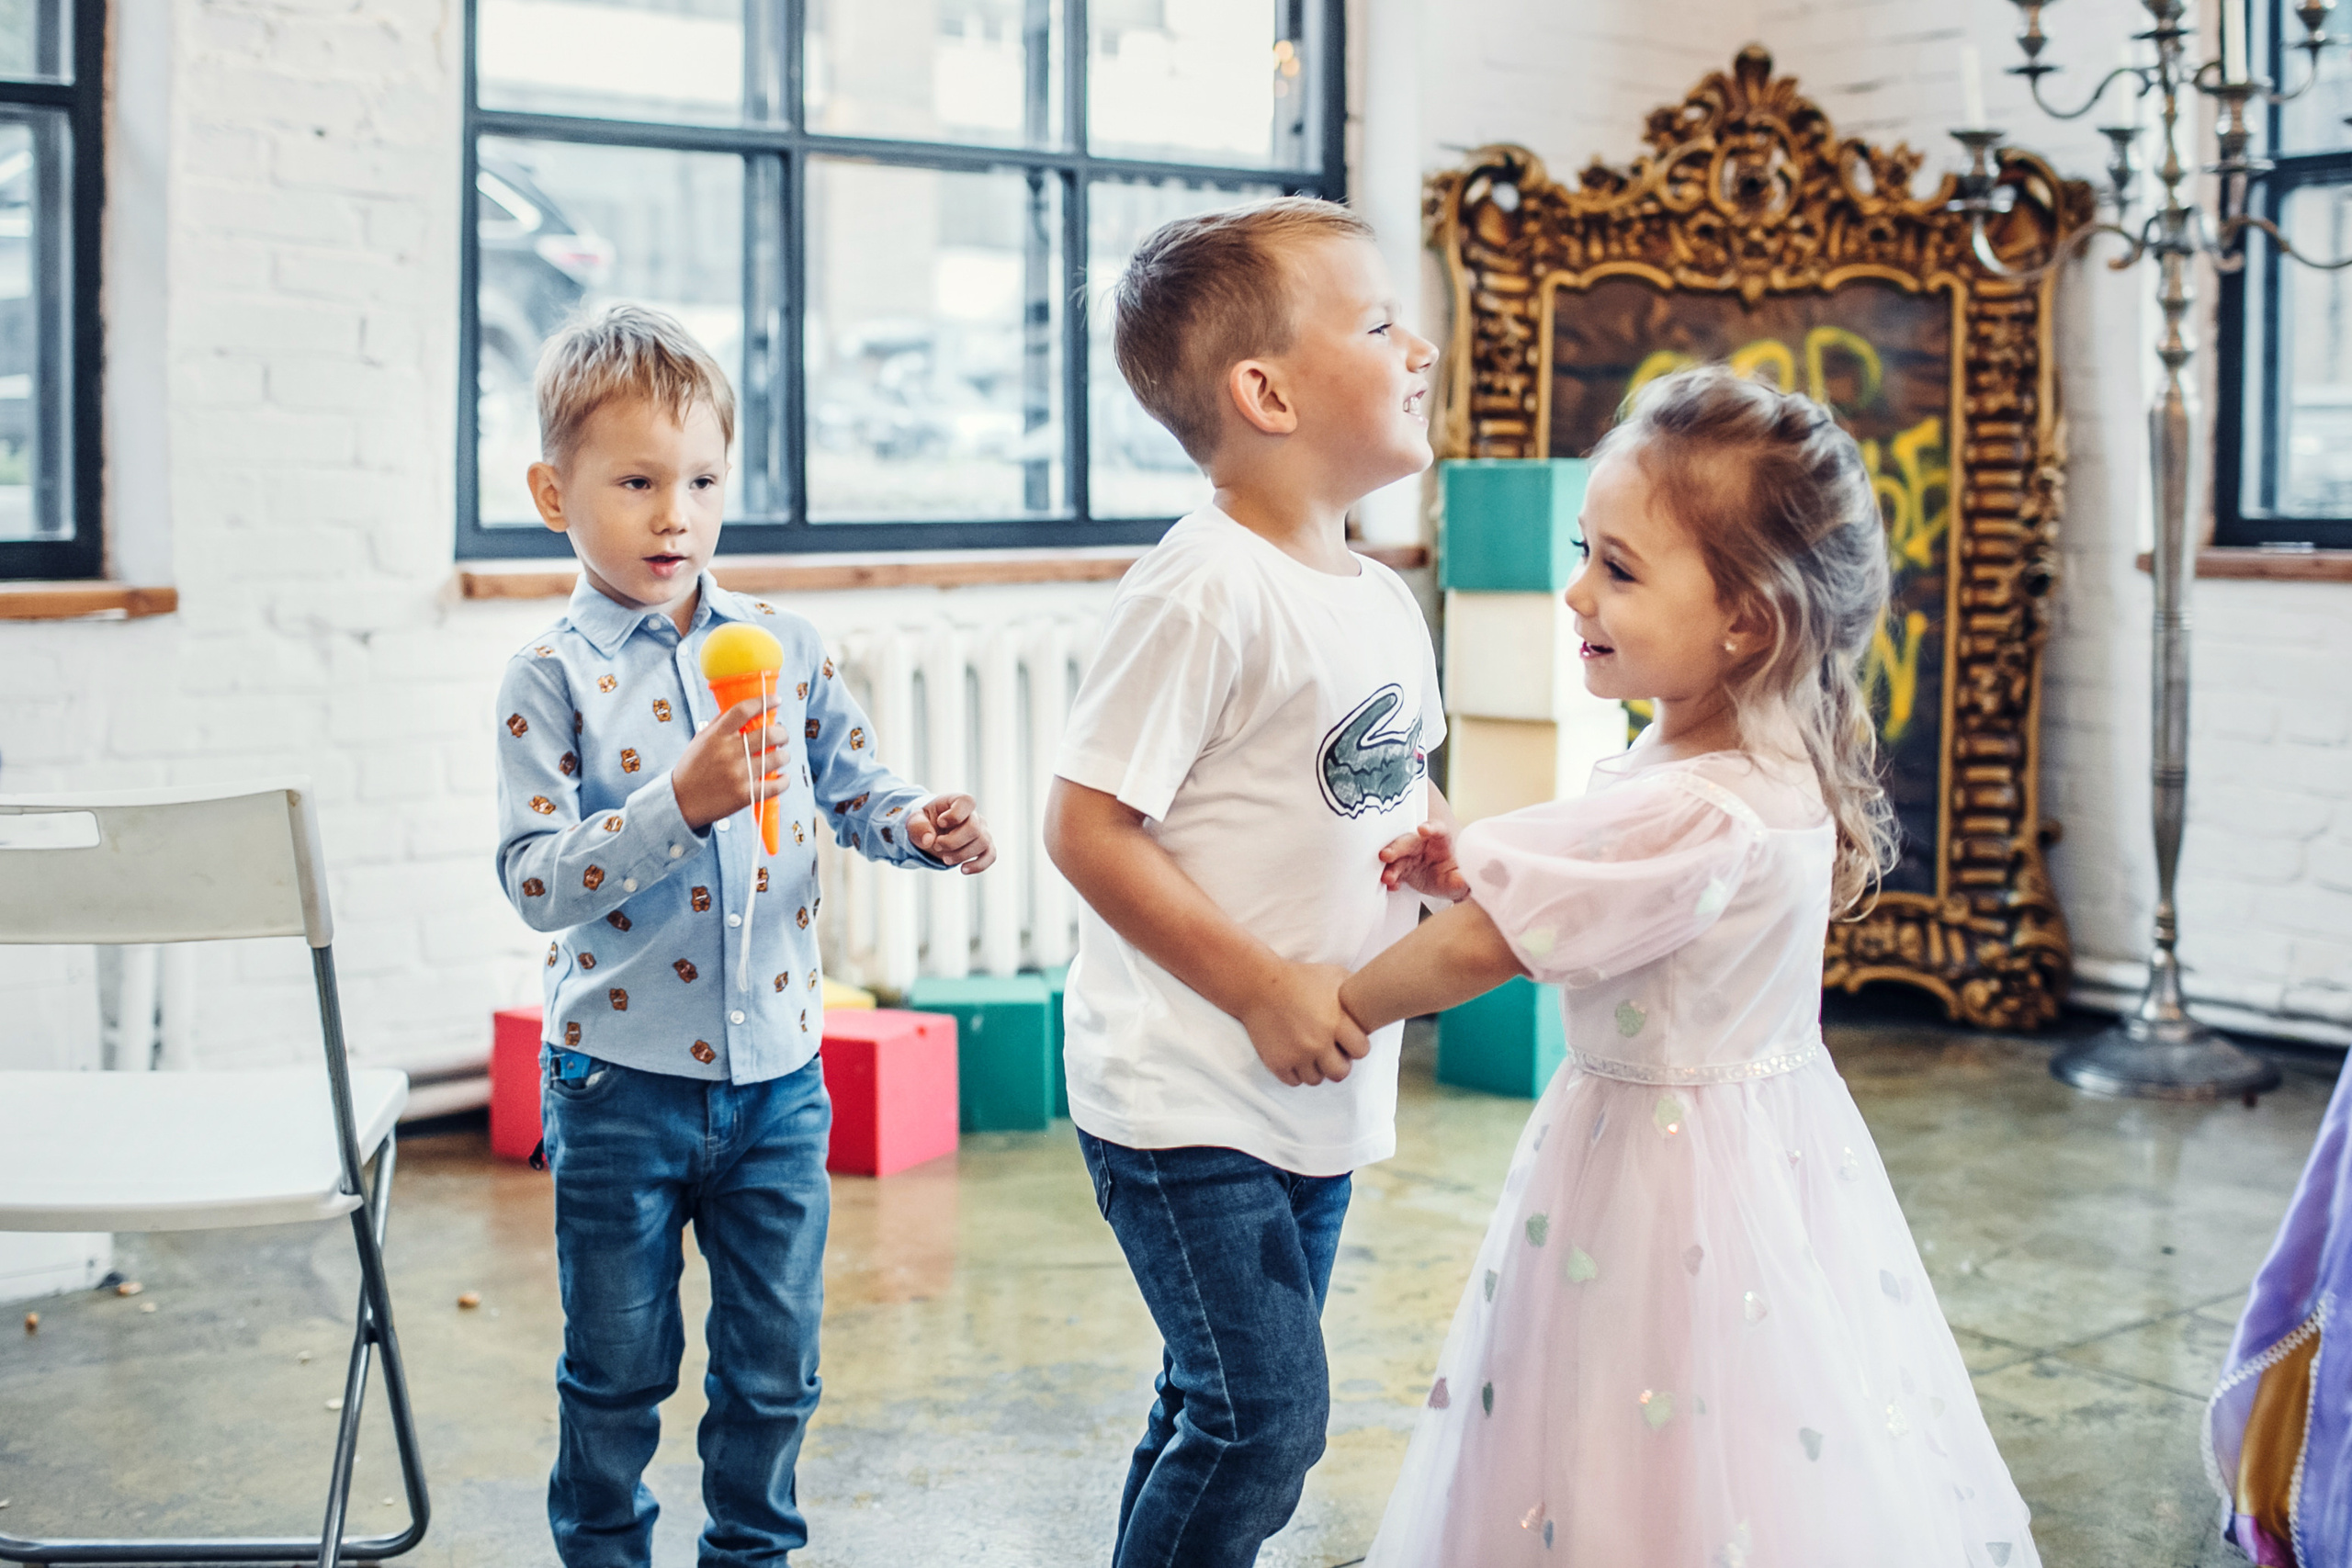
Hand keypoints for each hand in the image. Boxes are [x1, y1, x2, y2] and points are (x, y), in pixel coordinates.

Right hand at [671, 696, 784, 830]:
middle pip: (769, 734)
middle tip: (782, 736)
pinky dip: (785, 781)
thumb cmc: (693, 767)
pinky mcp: (745, 795)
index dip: (764, 701)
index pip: (743, 710)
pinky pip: (776, 785)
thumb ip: (721, 724)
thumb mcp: (701, 740)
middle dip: (783, 733)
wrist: (681, 801)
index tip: (776, 700)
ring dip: (784, 756)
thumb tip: (745, 708)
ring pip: (778, 758)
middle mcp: (728, 752)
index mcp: (716, 736)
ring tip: (781, 756)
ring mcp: (738, 774)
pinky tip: (783, 777)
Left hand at [908, 793, 995, 873]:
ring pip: (983, 843)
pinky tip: (963, 870)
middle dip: (953, 842)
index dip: (955, 815)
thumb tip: (929, 840)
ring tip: (945, 858)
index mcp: (957, 802)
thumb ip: (918, 827)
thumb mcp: (914, 821)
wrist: (930, 834)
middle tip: (937, 845)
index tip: (940, 823)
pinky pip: (991, 855)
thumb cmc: (924, 823)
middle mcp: (974, 815)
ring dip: (962, 855)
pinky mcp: (984, 846)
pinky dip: (979, 865)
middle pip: (974, 828)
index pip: (967, 802)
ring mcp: (981, 830)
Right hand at [1238, 961, 1371, 1087]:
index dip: (1357, 1046)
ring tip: (1311, 1054)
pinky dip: (1296, 1072)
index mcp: (1335, 1022)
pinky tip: (1296, 1057)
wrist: (1258, 984)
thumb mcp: (1333, 975)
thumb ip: (1354, 992)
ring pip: (1317, 1080)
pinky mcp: (1278, 1062)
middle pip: (1341, 1073)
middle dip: (1339, 1063)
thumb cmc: (1299, 978)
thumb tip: (1372, 1001)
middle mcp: (1318, 1042)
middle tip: (1331, 1052)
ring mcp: (1297, 1055)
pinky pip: (1294, 1081)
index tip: (1348, 1039)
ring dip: (1316, 1069)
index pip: (1362, 1051)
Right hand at [1379, 822, 1468, 899]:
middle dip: (1396, 848)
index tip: (1423, 829)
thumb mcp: (1462, 879)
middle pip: (1408, 842)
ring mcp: (1409, 856)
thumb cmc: (1455, 874)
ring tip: (1387, 878)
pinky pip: (1392, 871)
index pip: (1437, 830)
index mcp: (1441, 840)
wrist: (1446, 883)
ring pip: (1397, 858)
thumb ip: (1461, 878)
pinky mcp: (1401, 868)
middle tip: (1386, 856)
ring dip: (1390, 867)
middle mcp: (1422, 844)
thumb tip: (1462, 880)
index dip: (1430, 828)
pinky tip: (1392, 885)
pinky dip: (1390, 879)